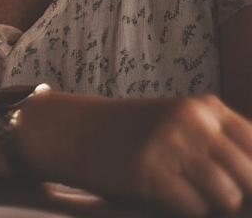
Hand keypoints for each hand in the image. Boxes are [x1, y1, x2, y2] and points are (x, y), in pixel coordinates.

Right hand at [27, 93, 251, 216]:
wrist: (79, 130)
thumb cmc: (137, 135)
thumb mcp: (185, 127)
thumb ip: (225, 148)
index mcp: (208, 107)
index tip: (244, 189)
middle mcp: (193, 119)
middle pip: (251, 177)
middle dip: (240, 197)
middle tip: (210, 194)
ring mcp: (171, 141)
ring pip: (228, 197)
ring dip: (210, 204)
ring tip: (184, 190)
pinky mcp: (151, 169)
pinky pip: (194, 208)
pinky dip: (183, 208)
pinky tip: (163, 192)